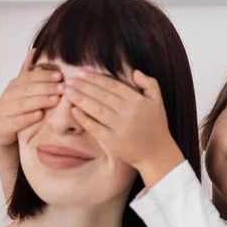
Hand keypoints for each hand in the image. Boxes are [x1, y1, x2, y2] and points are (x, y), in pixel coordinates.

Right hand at [0, 49, 62, 146]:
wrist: (1, 132)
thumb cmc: (16, 109)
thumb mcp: (22, 89)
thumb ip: (28, 71)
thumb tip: (34, 50)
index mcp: (14, 85)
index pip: (29, 77)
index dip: (44, 76)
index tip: (60, 76)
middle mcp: (7, 96)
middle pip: (27, 89)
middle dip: (46, 87)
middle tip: (62, 88)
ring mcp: (3, 111)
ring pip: (22, 104)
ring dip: (40, 101)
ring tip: (55, 100)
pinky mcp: (3, 126)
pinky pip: (16, 122)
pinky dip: (28, 118)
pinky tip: (40, 116)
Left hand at [64, 69, 184, 186]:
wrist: (157, 154)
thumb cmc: (156, 125)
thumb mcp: (158, 101)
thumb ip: (149, 84)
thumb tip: (135, 72)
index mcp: (138, 101)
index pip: (113, 85)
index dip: (96, 78)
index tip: (82, 72)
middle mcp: (129, 113)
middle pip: (102, 96)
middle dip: (84, 86)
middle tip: (70, 80)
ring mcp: (120, 128)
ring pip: (97, 110)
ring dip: (80, 99)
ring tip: (67, 91)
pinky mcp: (113, 142)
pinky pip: (96, 128)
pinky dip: (84, 119)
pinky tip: (74, 110)